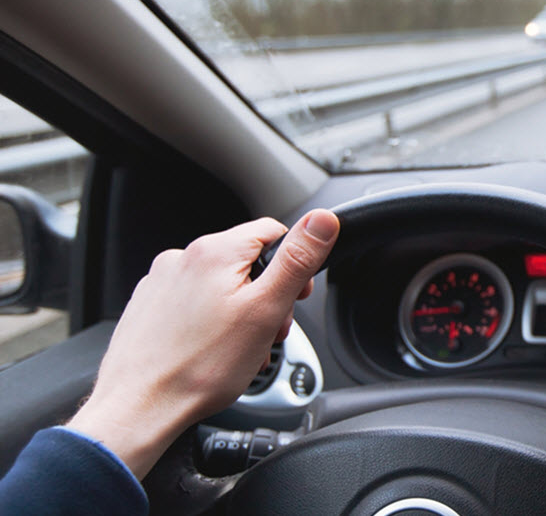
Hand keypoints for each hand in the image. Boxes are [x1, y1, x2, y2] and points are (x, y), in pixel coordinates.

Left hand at [67, 209, 338, 478]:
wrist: (139, 407)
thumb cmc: (200, 367)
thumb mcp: (266, 309)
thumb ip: (297, 260)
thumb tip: (323, 220)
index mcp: (215, 251)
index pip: (273, 231)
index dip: (294, 265)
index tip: (296, 297)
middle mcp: (182, 258)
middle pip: (247, 262)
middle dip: (266, 295)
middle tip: (268, 332)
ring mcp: (162, 282)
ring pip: (221, 285)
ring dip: (241, 312)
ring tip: (241, 349)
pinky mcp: (149, 306)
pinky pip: (194, 303)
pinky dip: (212, 323)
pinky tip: (213, 351)